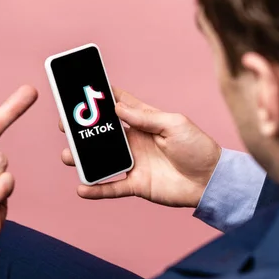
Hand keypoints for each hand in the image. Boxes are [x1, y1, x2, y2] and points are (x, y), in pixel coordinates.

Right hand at [60, 87, 220, 207]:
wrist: (212, 180)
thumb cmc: (198, 147)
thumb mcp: (174, 124)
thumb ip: (145, 117)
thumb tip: (118, 107)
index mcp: (145, 122)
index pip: (119, 106)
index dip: (102, 98)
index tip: (82, 89)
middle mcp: (135, 142)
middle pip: (103, 134)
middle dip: (84, 130)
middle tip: (66, 124)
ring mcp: (134, 163)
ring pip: (102, 160)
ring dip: (84, 159)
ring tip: (68, 156)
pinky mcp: (137, 184)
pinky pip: (112, 187)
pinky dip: (97, 189)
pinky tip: (81, 188)